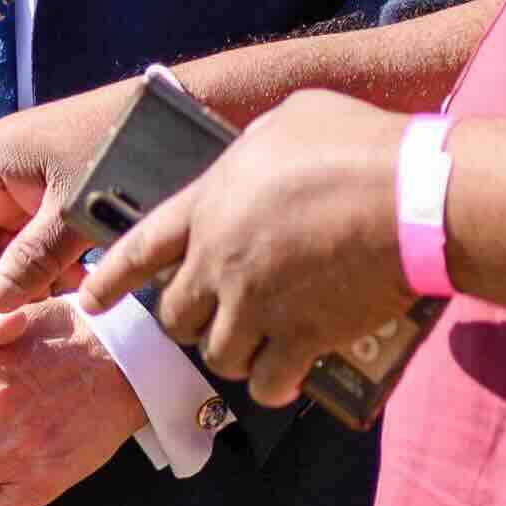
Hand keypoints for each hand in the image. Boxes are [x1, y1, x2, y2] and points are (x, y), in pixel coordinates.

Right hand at [0, 78, 144, 320]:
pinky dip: (49, 267)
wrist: (182, 113)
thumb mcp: (74, 213)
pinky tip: (80, 277)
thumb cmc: (123, 151)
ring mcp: (26, 187)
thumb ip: (32, 261)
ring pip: (4, 250)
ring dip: (28, 277)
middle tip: (35, 303)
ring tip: (72, 285)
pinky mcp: (54, 196)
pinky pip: (32, 243)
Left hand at [86, 92, 411, 408]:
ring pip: (219, 355)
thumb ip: (256, 153)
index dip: (112, 278)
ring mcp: (257, 304)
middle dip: (191, 320)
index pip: (140, 248)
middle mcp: (220, 260)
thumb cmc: (357, 146)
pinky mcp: (300, 337)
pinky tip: (288, 378)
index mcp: (209, 203)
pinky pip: (268, 383)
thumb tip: (259, 164)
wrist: (413, 196)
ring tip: (259, 346)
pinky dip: (275, 385)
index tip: (92, 301)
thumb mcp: (291, 121)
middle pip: (176, 315)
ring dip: (236, 354)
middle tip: (214, 317)